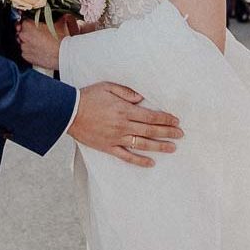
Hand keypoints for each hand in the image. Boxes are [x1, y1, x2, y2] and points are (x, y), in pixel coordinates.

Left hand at [15, 17, 67, 69]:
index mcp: (28, 25)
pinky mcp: (25, 56)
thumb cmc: (59, 40)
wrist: (63, 54)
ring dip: (27, 42)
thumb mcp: (59, 24)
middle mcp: (23, 36)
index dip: (28, 22)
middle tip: (35, 34)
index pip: (23, 21)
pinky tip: (37, 50)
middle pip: (20, 31)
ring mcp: (23, 47)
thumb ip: (58, 17)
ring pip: (21, 42)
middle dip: (26, 32)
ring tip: (38, 43)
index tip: (31, 24)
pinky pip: (24, 51)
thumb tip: (62, 15)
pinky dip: (29, 51)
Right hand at [67, 82, 182, 168]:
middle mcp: (123, 126)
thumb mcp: (108, 87)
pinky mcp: (108, 147)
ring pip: (142, 144)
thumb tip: (142, 98)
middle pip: (150, 131)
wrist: (68, 112)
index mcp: (124, 110)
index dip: (165, 119)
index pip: (150, 116)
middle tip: (181, 134)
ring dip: (159, 147)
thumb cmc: (88, 97)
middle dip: (168, 132)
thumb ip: (127, 92)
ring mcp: (116, 138)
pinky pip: (126, 157)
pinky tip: (151, 163)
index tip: (176, 120)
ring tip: (173, 148)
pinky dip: (139, 161)